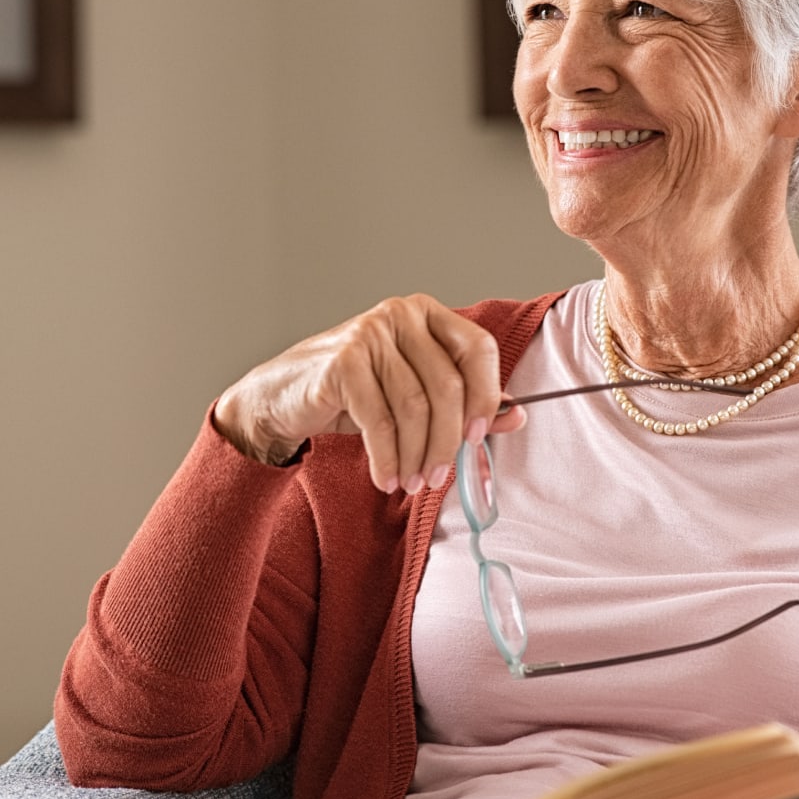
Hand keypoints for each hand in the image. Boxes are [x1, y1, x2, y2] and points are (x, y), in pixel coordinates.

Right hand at [213, 294, 525, 491]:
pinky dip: (388, 457)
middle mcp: (400, 314)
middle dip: (448, 441)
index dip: (487, 395)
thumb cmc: (354, 395)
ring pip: (415, 408)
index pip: (478, 348)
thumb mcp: (414, 396)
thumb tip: (516, 416)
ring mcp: (369, 334)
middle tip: (440, 477)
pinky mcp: (343, 362)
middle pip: (448, 385)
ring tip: (412, 483)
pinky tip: (387, 477)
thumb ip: (466, 402)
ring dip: (417, 456)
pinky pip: (380, 421)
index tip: (480, 437)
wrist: (282, 398)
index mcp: (427, 315)